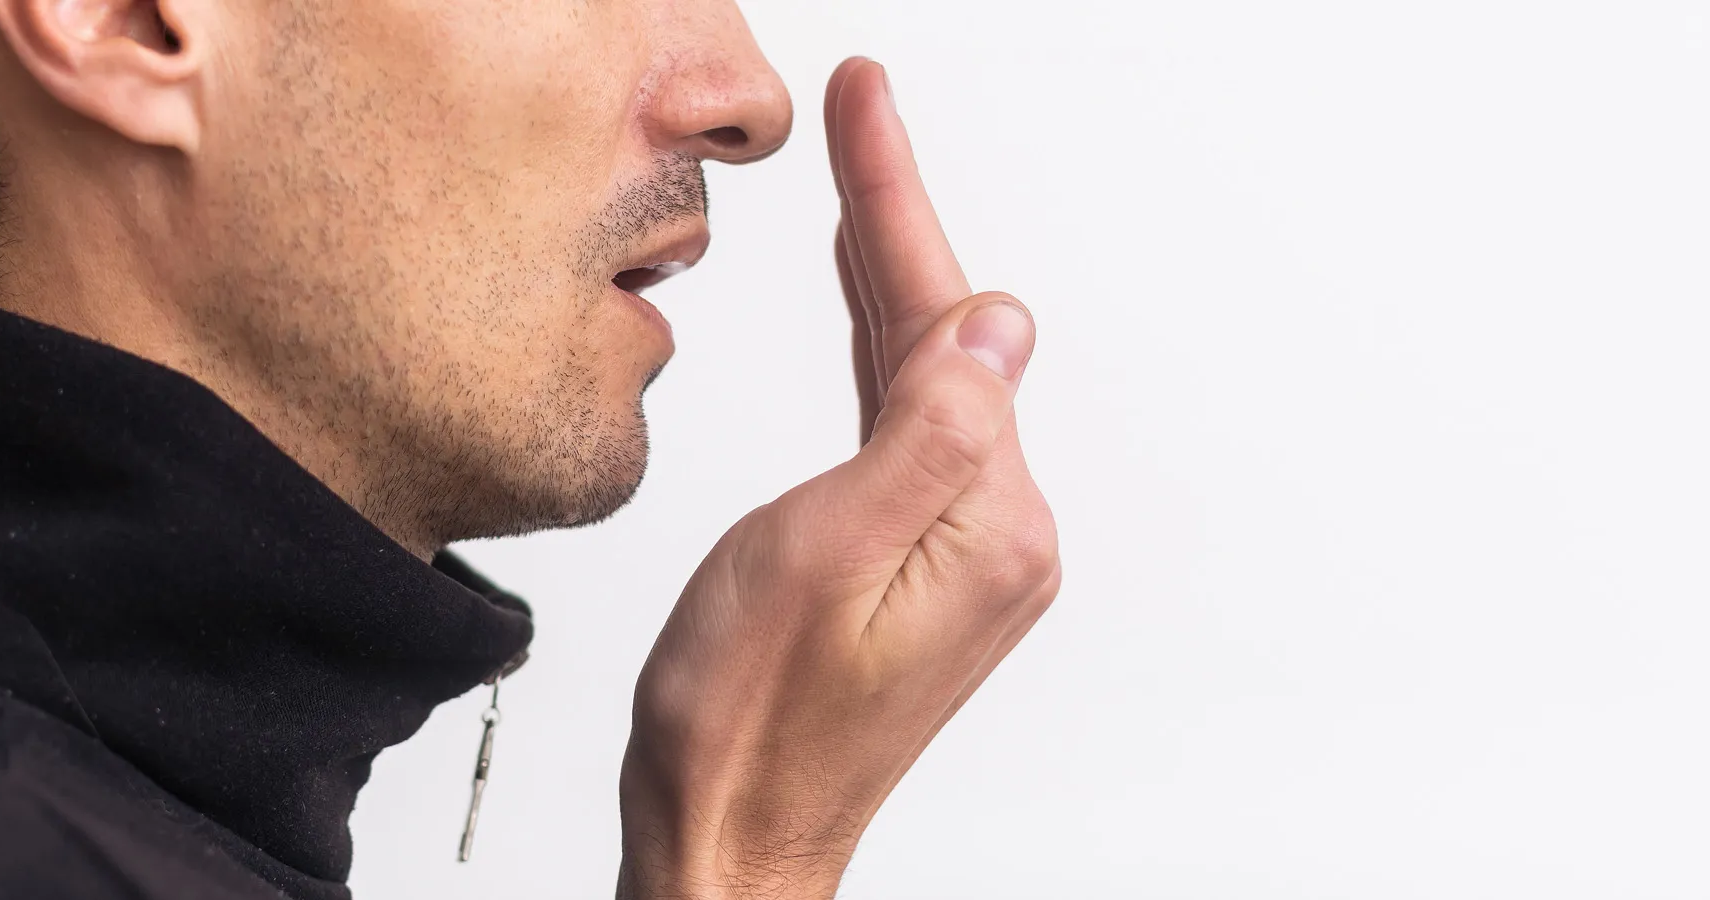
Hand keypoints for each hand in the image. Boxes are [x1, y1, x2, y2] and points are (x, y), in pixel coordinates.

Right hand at [617, 58, 1060, 899]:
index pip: (943, 322)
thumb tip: (998, 324)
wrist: (731, 836)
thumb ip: (924, 433)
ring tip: (855, 183)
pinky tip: (868, 312)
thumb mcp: (822, 556)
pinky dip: (881, 354)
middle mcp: (996, 534)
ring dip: (887, 277)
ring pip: (926, 375)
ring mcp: (966, 550)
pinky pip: (910, 428)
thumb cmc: (748, 722)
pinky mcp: (927, 566)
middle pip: (944, 337)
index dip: (897, 201)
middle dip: (894, 220)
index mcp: (986, 524)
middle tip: (862, 112)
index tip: (869, 106)